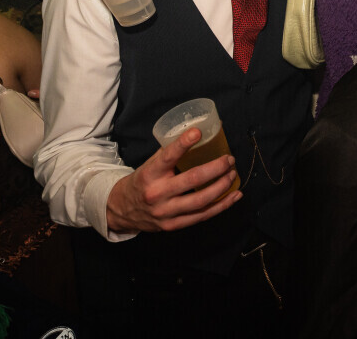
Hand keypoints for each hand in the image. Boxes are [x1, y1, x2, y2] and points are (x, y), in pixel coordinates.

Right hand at [105, 127, 240, 233]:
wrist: (121, 211)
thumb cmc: (143, 181)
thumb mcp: (150, 164)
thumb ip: (171, 151)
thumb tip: (200, 131)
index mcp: (150, 174)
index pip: (167, 157)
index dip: (183, 144)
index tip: (198, 132)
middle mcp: (157, 193)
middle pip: (192, 180)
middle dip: (216, 168)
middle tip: (229, 159)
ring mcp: (166, 212)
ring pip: (201, 201)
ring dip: (222, 186)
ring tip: (233, 174)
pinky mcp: (173, 225)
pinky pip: (202, 216)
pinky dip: (222, 205)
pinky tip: (235, 195)